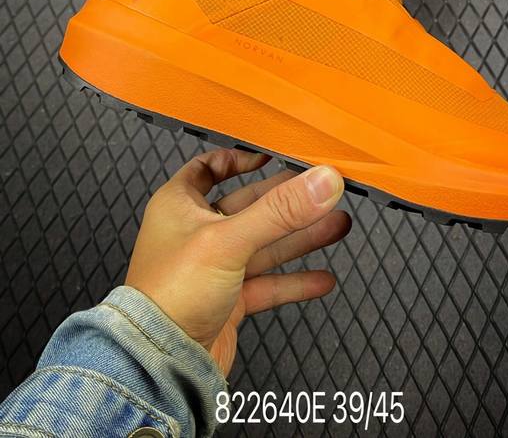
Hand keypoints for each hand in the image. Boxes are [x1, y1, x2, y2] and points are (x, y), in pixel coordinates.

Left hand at [125, 149, 349, 374]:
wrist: (158, 364)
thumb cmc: (168, 296)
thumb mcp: (229, 239)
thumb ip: (280, 210)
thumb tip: (322, 181)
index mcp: (179, 206)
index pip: (208, 169)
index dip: (238, 159)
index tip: (270, 155)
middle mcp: (196, 234)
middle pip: (249, 206)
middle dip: (288, 201)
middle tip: (322, 192)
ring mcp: (213, 269)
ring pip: (264, 245)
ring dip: (300, 237)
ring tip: (336, 225)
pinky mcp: (228, 301)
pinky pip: (267, 284)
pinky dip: (294, 280)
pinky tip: (321, 278)